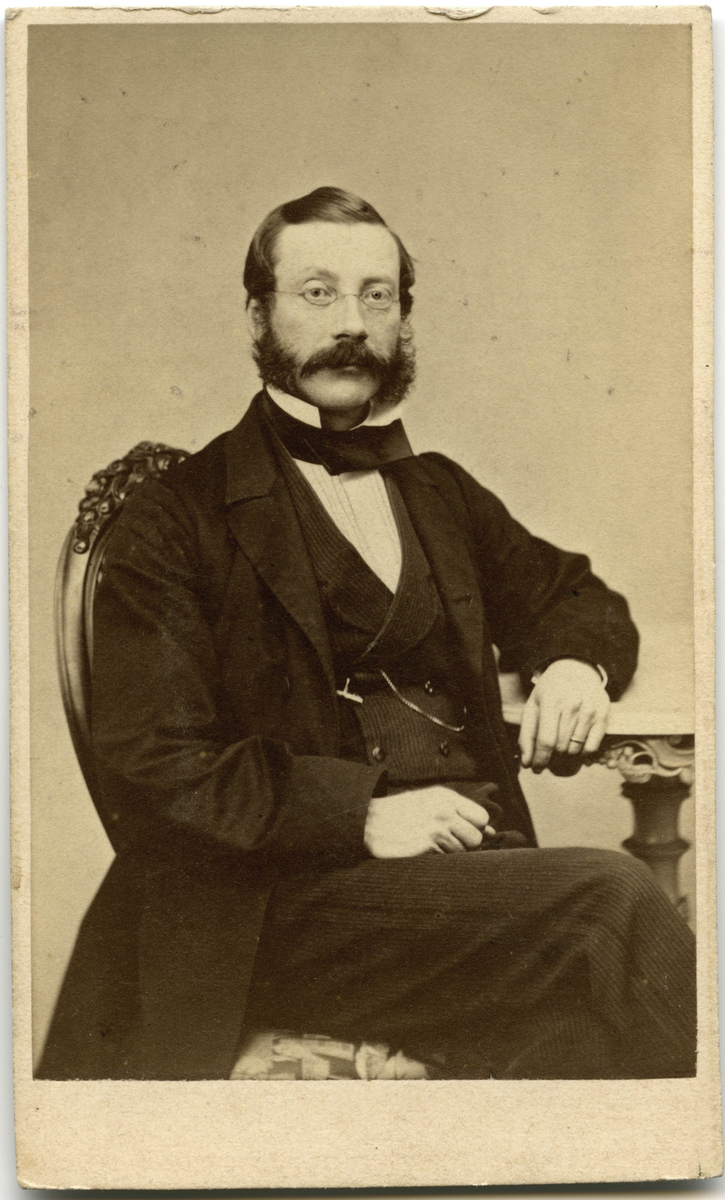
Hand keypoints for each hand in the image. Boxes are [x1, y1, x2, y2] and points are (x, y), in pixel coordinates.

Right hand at [364, 785, 492, 858]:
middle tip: (446, 840)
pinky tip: (422, 849)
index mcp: (447, 798)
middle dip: (465, 843)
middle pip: (476, 838)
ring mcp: (436, 830)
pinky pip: (445, 859)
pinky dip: (437, 858)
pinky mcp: (427, 847)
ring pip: (461, 852)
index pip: (482, 818)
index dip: (475, 827)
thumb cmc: (403, 812)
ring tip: (428, 842)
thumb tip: (492, 832)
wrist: (371, 822)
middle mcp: (445, 812)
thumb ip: (461, 813)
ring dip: (448, 852)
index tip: (461, 830)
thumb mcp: (432, 802)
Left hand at [519, 658, 608, 771]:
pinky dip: (582, 753)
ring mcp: (590, 710)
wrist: (576, 670)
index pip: (546, 740)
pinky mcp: (603, 715)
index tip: (536, 769)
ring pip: (575, 749)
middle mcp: (572, 704)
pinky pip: (592, 747)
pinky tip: (575, 745)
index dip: (540, 759)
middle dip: (551, 755)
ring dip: (565, 753)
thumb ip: (526, 735)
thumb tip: (526, 762)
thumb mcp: (533, 706)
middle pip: (560, 746)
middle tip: (548, 752)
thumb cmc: (550, 691)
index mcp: (551, 700)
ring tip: (561, 743)